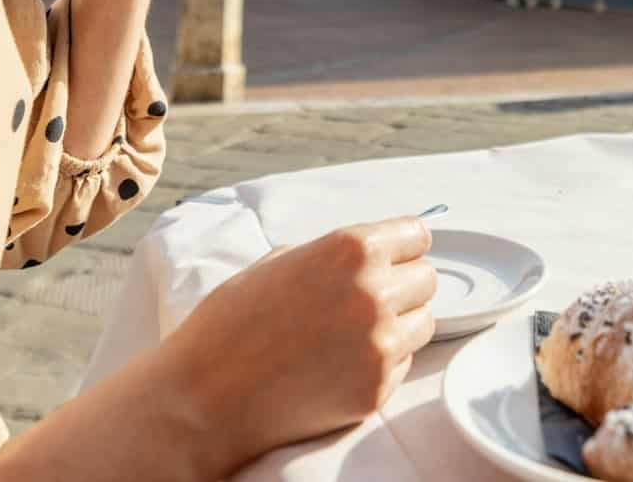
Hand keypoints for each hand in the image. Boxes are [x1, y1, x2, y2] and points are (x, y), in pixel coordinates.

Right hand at [157, 218, 437, 472]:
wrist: (206, 396)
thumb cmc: (232, 323)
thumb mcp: (278, 262)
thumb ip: (331, 255)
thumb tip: (371, 254)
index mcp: (349, 250)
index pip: (416, 236)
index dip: (402, 247)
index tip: (395, 257)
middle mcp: (374, 293)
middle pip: (427, 279)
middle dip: (403, 285)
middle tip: (366, 300)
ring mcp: (380, 345)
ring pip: (423, 323)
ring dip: (399, 324)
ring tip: (351, 334)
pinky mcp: (377, 388)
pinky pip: (404, 364)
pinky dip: (383, 362)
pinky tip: (340, 364)